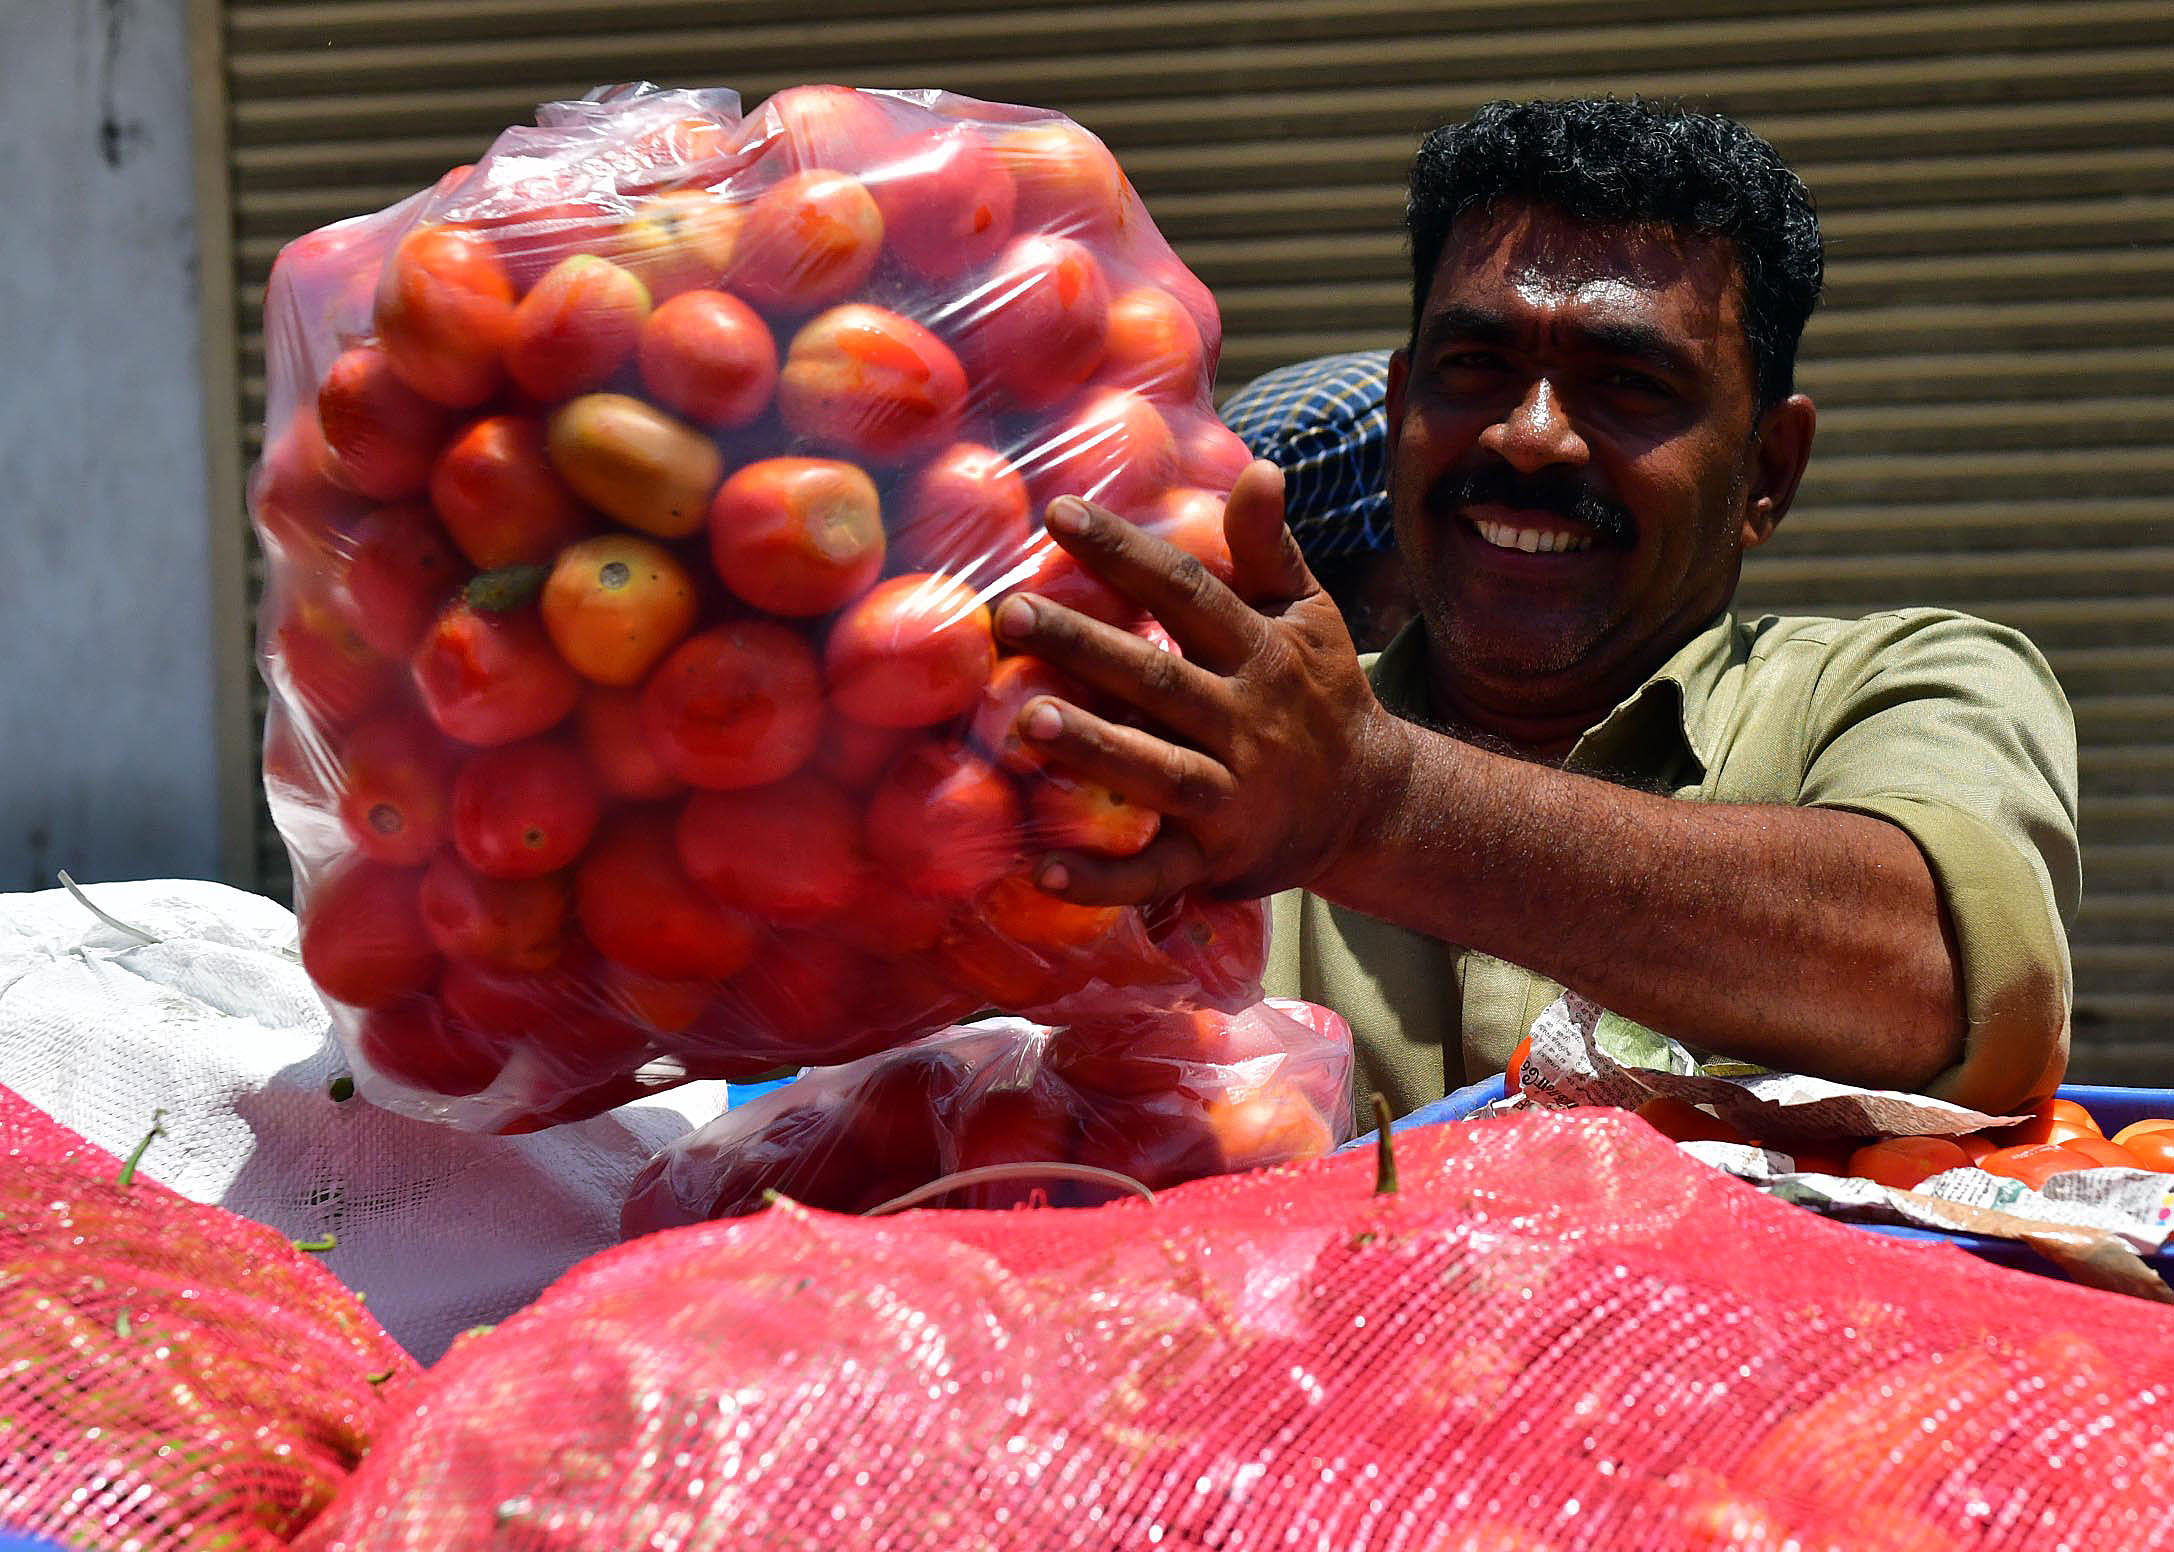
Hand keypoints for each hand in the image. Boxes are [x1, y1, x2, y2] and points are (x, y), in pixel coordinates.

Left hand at [992, 459, 1411, 904]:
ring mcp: (1231, 795)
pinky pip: (1155, 873)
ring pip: (1156, 772)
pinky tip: (1040, 871)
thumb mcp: (1309, 617)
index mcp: (1261, 653)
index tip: (1058, 513)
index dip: (1125, 552)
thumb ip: (1270, 550)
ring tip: (1026, 722)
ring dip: (1093, 749)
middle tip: (1011, 613)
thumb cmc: (1319, 697)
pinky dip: (1102, 881)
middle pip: (1157, 679)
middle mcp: (1246, 720)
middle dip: (1085, 646)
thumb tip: (1260, 468)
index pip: (1187, 592)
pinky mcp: (1216, 859)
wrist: (1371, 805)